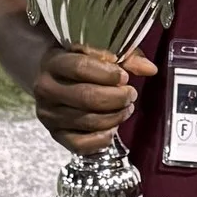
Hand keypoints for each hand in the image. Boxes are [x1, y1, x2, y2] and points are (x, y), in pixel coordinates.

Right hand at [34, 42, 154, 152]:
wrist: (49, 78)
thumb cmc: (78, 62)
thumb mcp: (96, 52)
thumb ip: (124, 57)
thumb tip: (150, 69)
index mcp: (53, 62)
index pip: (80, 67)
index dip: (108, 74)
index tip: (124, 76)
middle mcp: (45, 89)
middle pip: (87, 97)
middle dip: (117, 97)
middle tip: (131, 94)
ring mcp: (48, 114)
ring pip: (88, 121)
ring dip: (115, 116)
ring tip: (126, 108)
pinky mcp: (55, 134)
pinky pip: (81, 144)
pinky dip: (102, 139)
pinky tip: (112, 129)